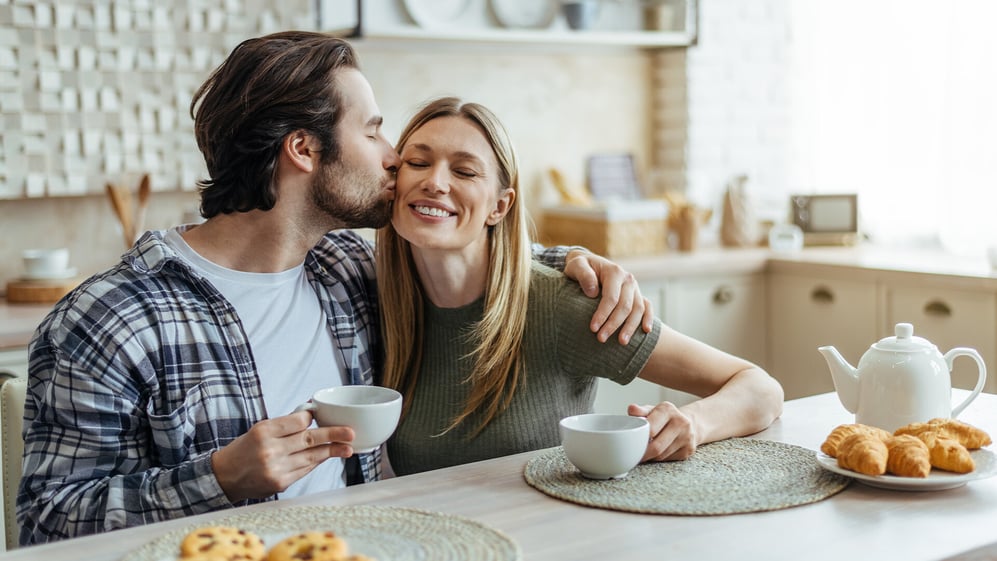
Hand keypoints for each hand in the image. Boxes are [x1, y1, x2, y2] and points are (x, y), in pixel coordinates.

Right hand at [211, 411, 354, 501]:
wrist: (224, 477)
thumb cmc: (244, 449)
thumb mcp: (259, 429)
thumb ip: (285, 424)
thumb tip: (312, 413)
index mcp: (264, 431)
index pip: (297, 421)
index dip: (310, 418)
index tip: (318, 415)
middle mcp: (270, 450)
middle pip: (309, 439)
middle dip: (333, 435)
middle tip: (350, 432)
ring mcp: (276, 469)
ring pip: (311, 456)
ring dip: (331, 451)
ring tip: (347, 447)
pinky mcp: (281, 483)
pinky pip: (305, 470)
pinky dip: (316, 462)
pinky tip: (327, 456)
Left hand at [563, 250, 653, 343]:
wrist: (588, 263)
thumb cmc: (580, 266)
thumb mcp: (576, 265)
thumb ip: (583, 275)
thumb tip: (593, 292)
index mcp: (614, 272)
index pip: (611, 298)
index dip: (603, 314)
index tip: (593, 328)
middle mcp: (628, 279)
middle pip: (625, 306)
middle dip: (613, 324)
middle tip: (601, 339)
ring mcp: (634, 288)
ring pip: (638, 310)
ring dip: (630, 327)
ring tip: (622, 342)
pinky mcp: (637, 295)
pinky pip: (647, 307)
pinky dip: (649, 318)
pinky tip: (646, 331)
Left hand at [629, 402, 699, 461]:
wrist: (690, 423)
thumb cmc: (665, 417)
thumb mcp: (652, 410)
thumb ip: (640, 411)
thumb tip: (631, 409)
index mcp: (668, 410)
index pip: (651, 428)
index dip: (639, 438)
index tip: (631, 443)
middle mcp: (681, 422)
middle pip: (656, 446)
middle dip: (643, 453)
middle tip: (634, 454)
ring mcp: (687, 437)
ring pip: (662, 455)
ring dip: (650, 457)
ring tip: (644, 452)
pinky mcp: (689, 449)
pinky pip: (668, 459)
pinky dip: (659, 459)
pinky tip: (656, 453)